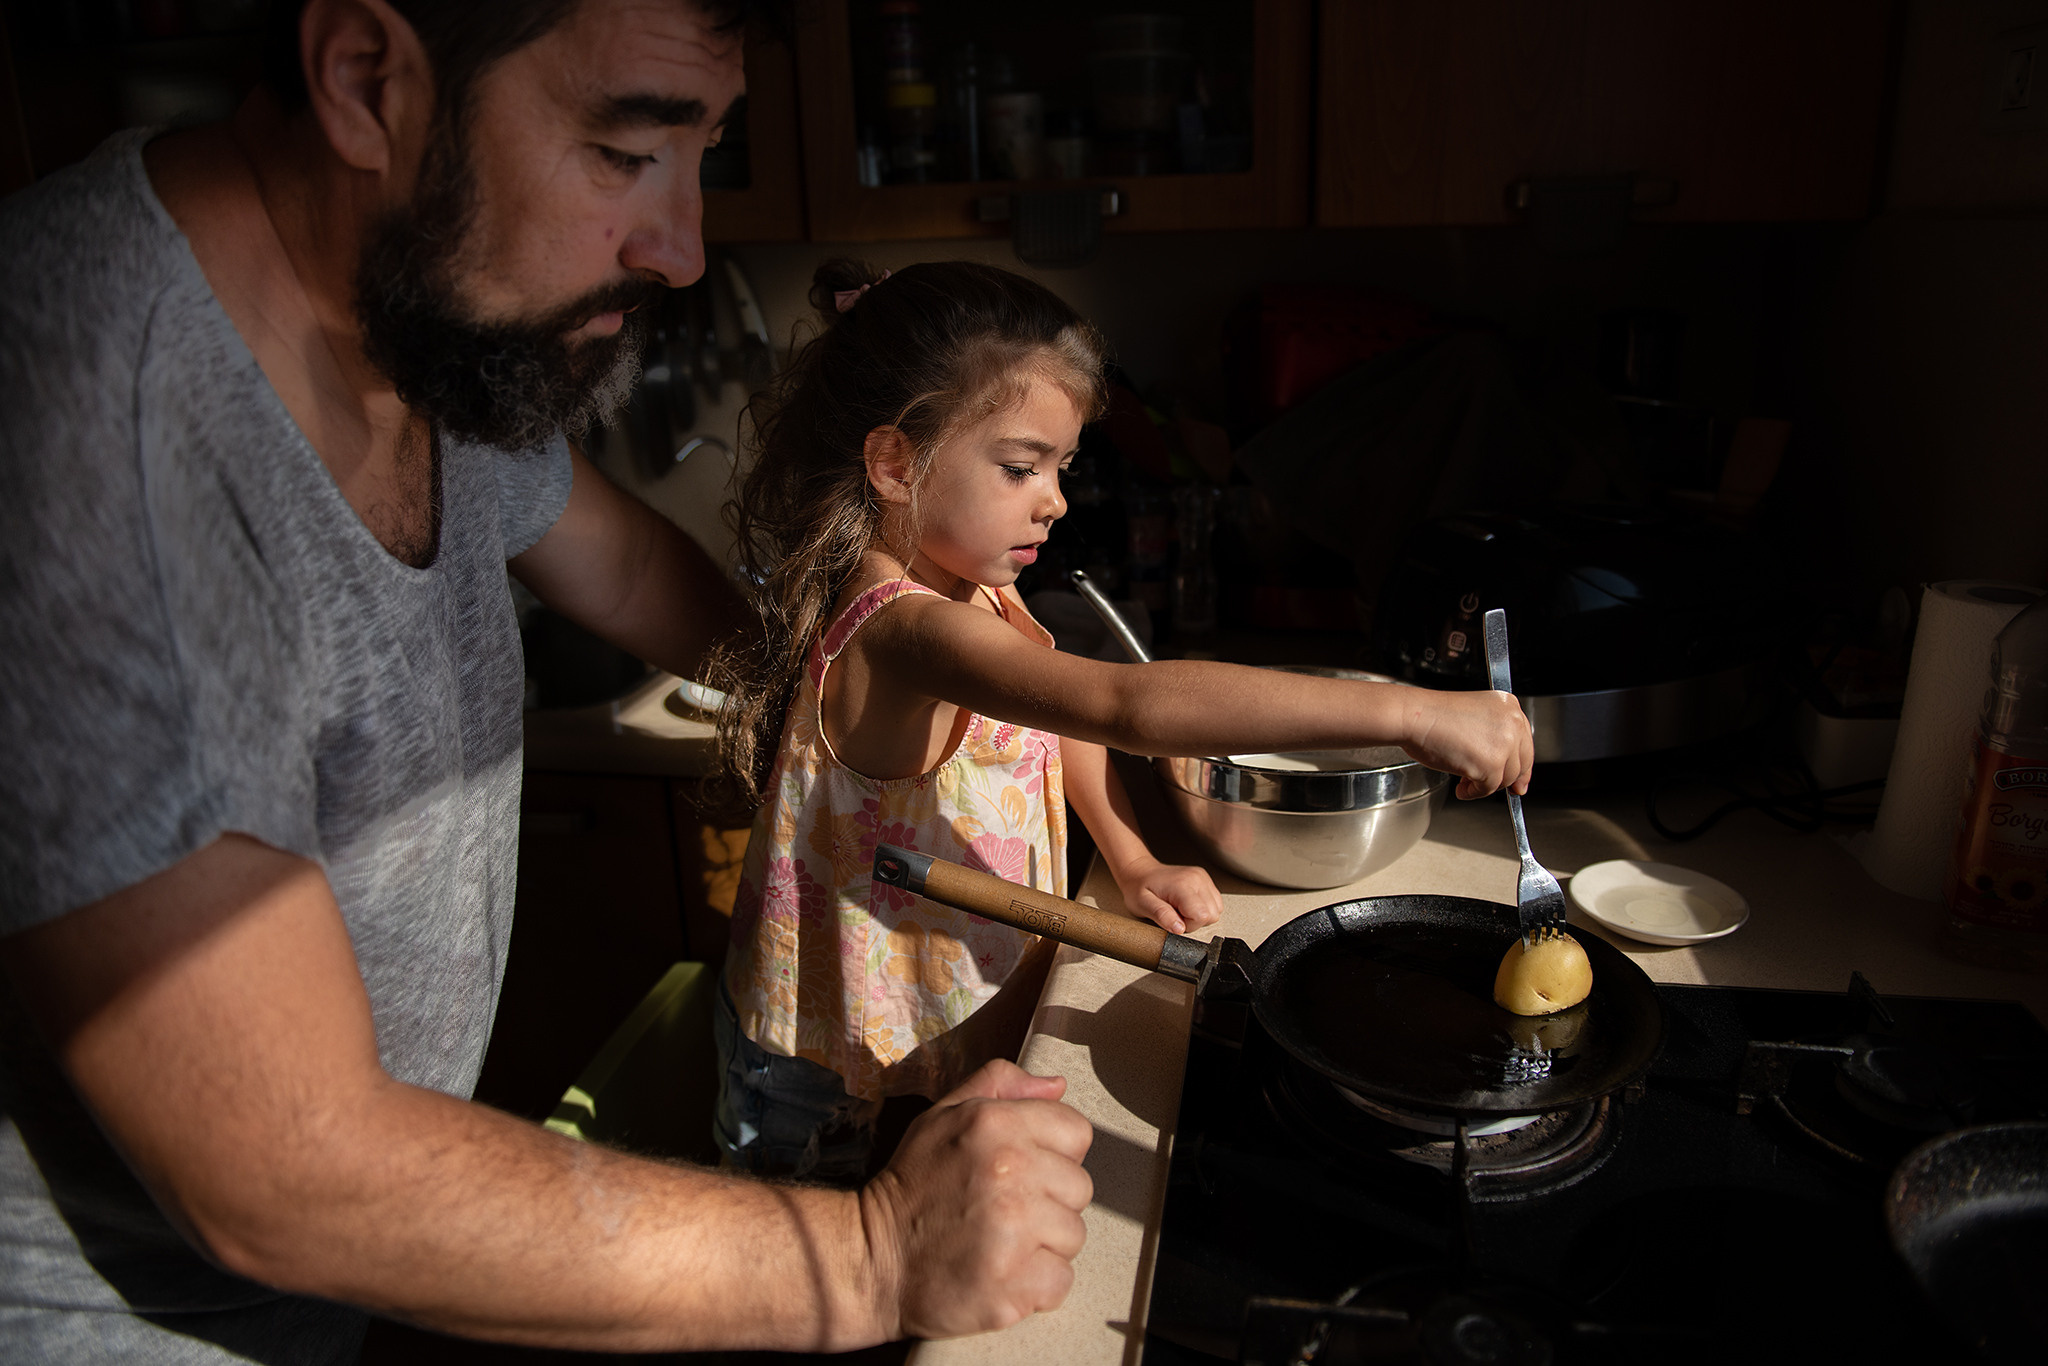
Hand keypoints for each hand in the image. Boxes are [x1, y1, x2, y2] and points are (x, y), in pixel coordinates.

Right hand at [858, 1060, 1093, 1339]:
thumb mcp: (942, 1117)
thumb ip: (999, 1086)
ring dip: (1044, 1244)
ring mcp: (1014, 1233)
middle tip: (1004, 1211)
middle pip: (1079, 1187)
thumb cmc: (912, 1188)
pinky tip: (1002, 1275)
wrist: (872, 1261)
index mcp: (996, 1125)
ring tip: (1001, 1243)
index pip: (1076, 1132)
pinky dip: (1037, 1285)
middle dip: (1049, 1201)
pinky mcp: (1014, 1286)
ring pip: (1073, 1235)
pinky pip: (1060, 1280)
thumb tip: (1056, 1085)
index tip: (1023, 1170)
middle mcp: (1011, 1173)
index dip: (1053, 1153)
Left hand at [1114, 857, 1221, 934]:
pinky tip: (1186, 904)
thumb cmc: (1138, 888)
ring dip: (1199, 915)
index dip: (1188, 925)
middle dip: (1194, 921)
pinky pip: (1215, 903)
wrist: (1140, 871)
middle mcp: (1197, 879)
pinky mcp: (1205, 880)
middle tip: (1175, 913)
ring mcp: (1203, 878)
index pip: (1202, 916)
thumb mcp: (1142, 904)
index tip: (1174, 919)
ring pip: (1217, 910)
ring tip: (1180, 908)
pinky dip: (1203, 908)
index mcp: (1182, 885)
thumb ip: (1162, 916)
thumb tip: (1179, 929)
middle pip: (1212, 914)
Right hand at [1400, 688, 1533, 799]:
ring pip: (1506, 778)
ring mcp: (1504, 743)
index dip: (1521, 765)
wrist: (1415, 717)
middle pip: (1521, 762)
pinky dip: (1473, 792)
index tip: (1518, 780)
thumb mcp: (1475, 717)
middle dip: (1506, 779)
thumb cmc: (1433, 716)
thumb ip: (1496, 737)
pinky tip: (1462, 787)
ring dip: (1485, 785)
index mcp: (1509, 705)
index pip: (1525, 742)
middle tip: (1494, 787)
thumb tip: (1512, 772)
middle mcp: (1512, 722)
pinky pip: (1488, 788)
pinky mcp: (1491, 764)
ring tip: (1465, 780)